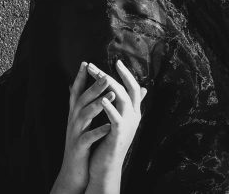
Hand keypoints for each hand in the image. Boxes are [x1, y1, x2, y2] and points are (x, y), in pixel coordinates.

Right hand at [52, 61, 117, 193]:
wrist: (74, 172)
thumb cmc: (83, 146)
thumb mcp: (87, 125)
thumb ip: (93, 108)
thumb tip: (98, 91)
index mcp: (75, 115)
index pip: (76, 92)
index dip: (79, 77)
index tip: (85, 62)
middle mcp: (73, 121)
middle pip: (81, 100)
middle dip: (93, 87)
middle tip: (105, 75)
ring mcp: (74, 134)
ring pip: (84, 116)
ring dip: (97, 105)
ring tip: (112, 95)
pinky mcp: (78, 148)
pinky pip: (88, 138)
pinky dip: (98, 131)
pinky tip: (109, 126)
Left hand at [85, 60, 146, 192]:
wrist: (107, 166)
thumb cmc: (110, 141)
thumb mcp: (118, 120)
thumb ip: (122, 104)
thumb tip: (132, 90)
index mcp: (133, 111)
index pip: (133, 86)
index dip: (126, 73)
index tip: (117, 61)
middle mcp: (134, 115)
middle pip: (127, 88)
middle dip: (111, 74)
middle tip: (94, 66)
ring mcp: (128, 124)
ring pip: (122, 98)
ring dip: (109, 85)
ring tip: (97, 75)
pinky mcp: (120, 134)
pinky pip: (116, 117)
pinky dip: (109, 107)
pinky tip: (101, 99)